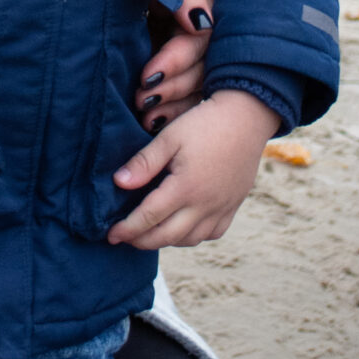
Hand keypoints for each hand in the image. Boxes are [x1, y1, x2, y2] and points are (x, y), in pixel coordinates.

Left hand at [106, 88, 278, 251]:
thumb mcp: (169, 137)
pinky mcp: (233, 205)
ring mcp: (222, 208)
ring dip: (166, 241)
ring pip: (190, 239)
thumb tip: (118, 183)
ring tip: (148, 233)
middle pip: (167, 236)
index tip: (111, 234)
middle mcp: (205, 205)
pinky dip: (193, 237)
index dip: (127, 229)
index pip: (149, 217)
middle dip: (142, 241)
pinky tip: (181, 228)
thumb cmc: (205, 123)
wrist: (248, 117)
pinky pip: (212, 233)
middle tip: (124, 238)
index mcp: (185, 188)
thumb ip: (144, 163)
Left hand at [134, 0, 212, 125]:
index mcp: (201, 7)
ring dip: (173, 106)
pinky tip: (152, 123)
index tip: (145, 75)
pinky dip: (171, 113)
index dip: (175, 61)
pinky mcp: (175, 69)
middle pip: (201, 69)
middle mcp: (200, 33)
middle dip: (172, 87)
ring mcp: (189, 53)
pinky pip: (185, 98)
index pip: (198, 42)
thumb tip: (201, 22)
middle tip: (142, 100)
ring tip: (146, 118)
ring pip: (196, 88)